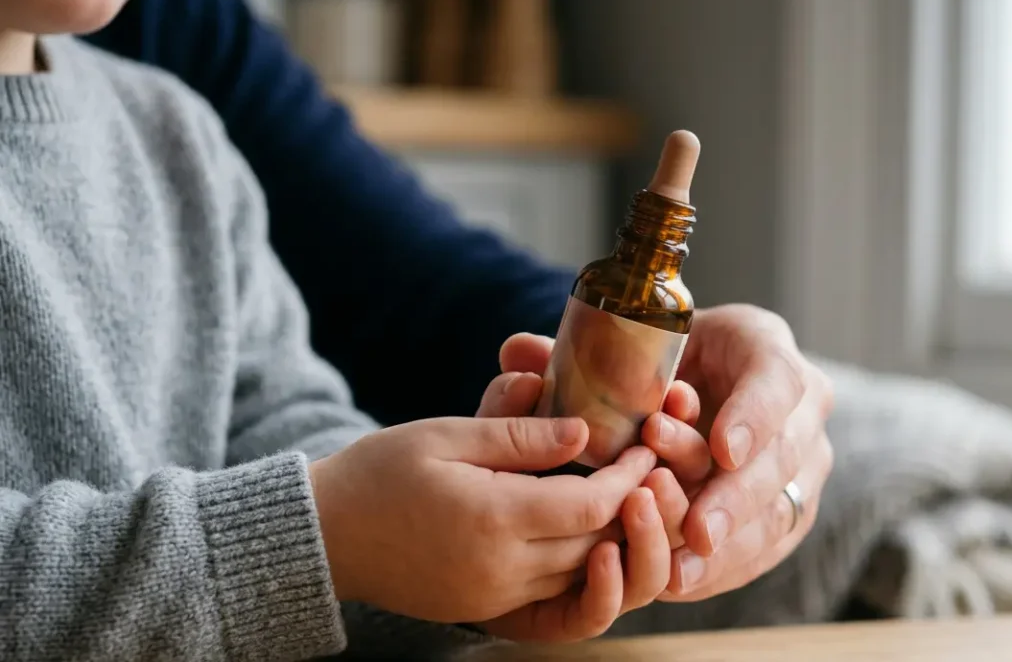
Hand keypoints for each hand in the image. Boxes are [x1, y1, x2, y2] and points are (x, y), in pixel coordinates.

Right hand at [308, 413, 659, 631]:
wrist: (323, 535)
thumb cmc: (380, 472)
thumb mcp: (447, 435)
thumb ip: (519, 435)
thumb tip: (585, 432)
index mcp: (493, 518)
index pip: (592, 503)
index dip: (629, 475)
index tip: (644, 446)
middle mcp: (502, 569)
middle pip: (598, 546)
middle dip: (634, 508)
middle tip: (655, 471)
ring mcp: (495, 598)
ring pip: (582, 577)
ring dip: (614, 541)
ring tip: (630, 500)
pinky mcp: (487, 611)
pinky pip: (555, 599)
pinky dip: (582, 570)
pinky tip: (591, 537)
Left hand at [498, 303, 834, 602]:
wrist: (695, 388)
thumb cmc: (661, 359)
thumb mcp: (630, 344)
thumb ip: (578, 354)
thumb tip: (517, 352)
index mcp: (763, 346)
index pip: (775, 377)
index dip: (754, 415)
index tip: (724, 450)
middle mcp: (798, 406)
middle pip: (782, 456)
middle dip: (736, 495)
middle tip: (698, 529)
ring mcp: (801, 462)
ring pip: (777, 507)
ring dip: (728, 540)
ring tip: (681, 568)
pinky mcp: (788, 506)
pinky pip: (766, 544)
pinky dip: (724, 566)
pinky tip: (683, 581)